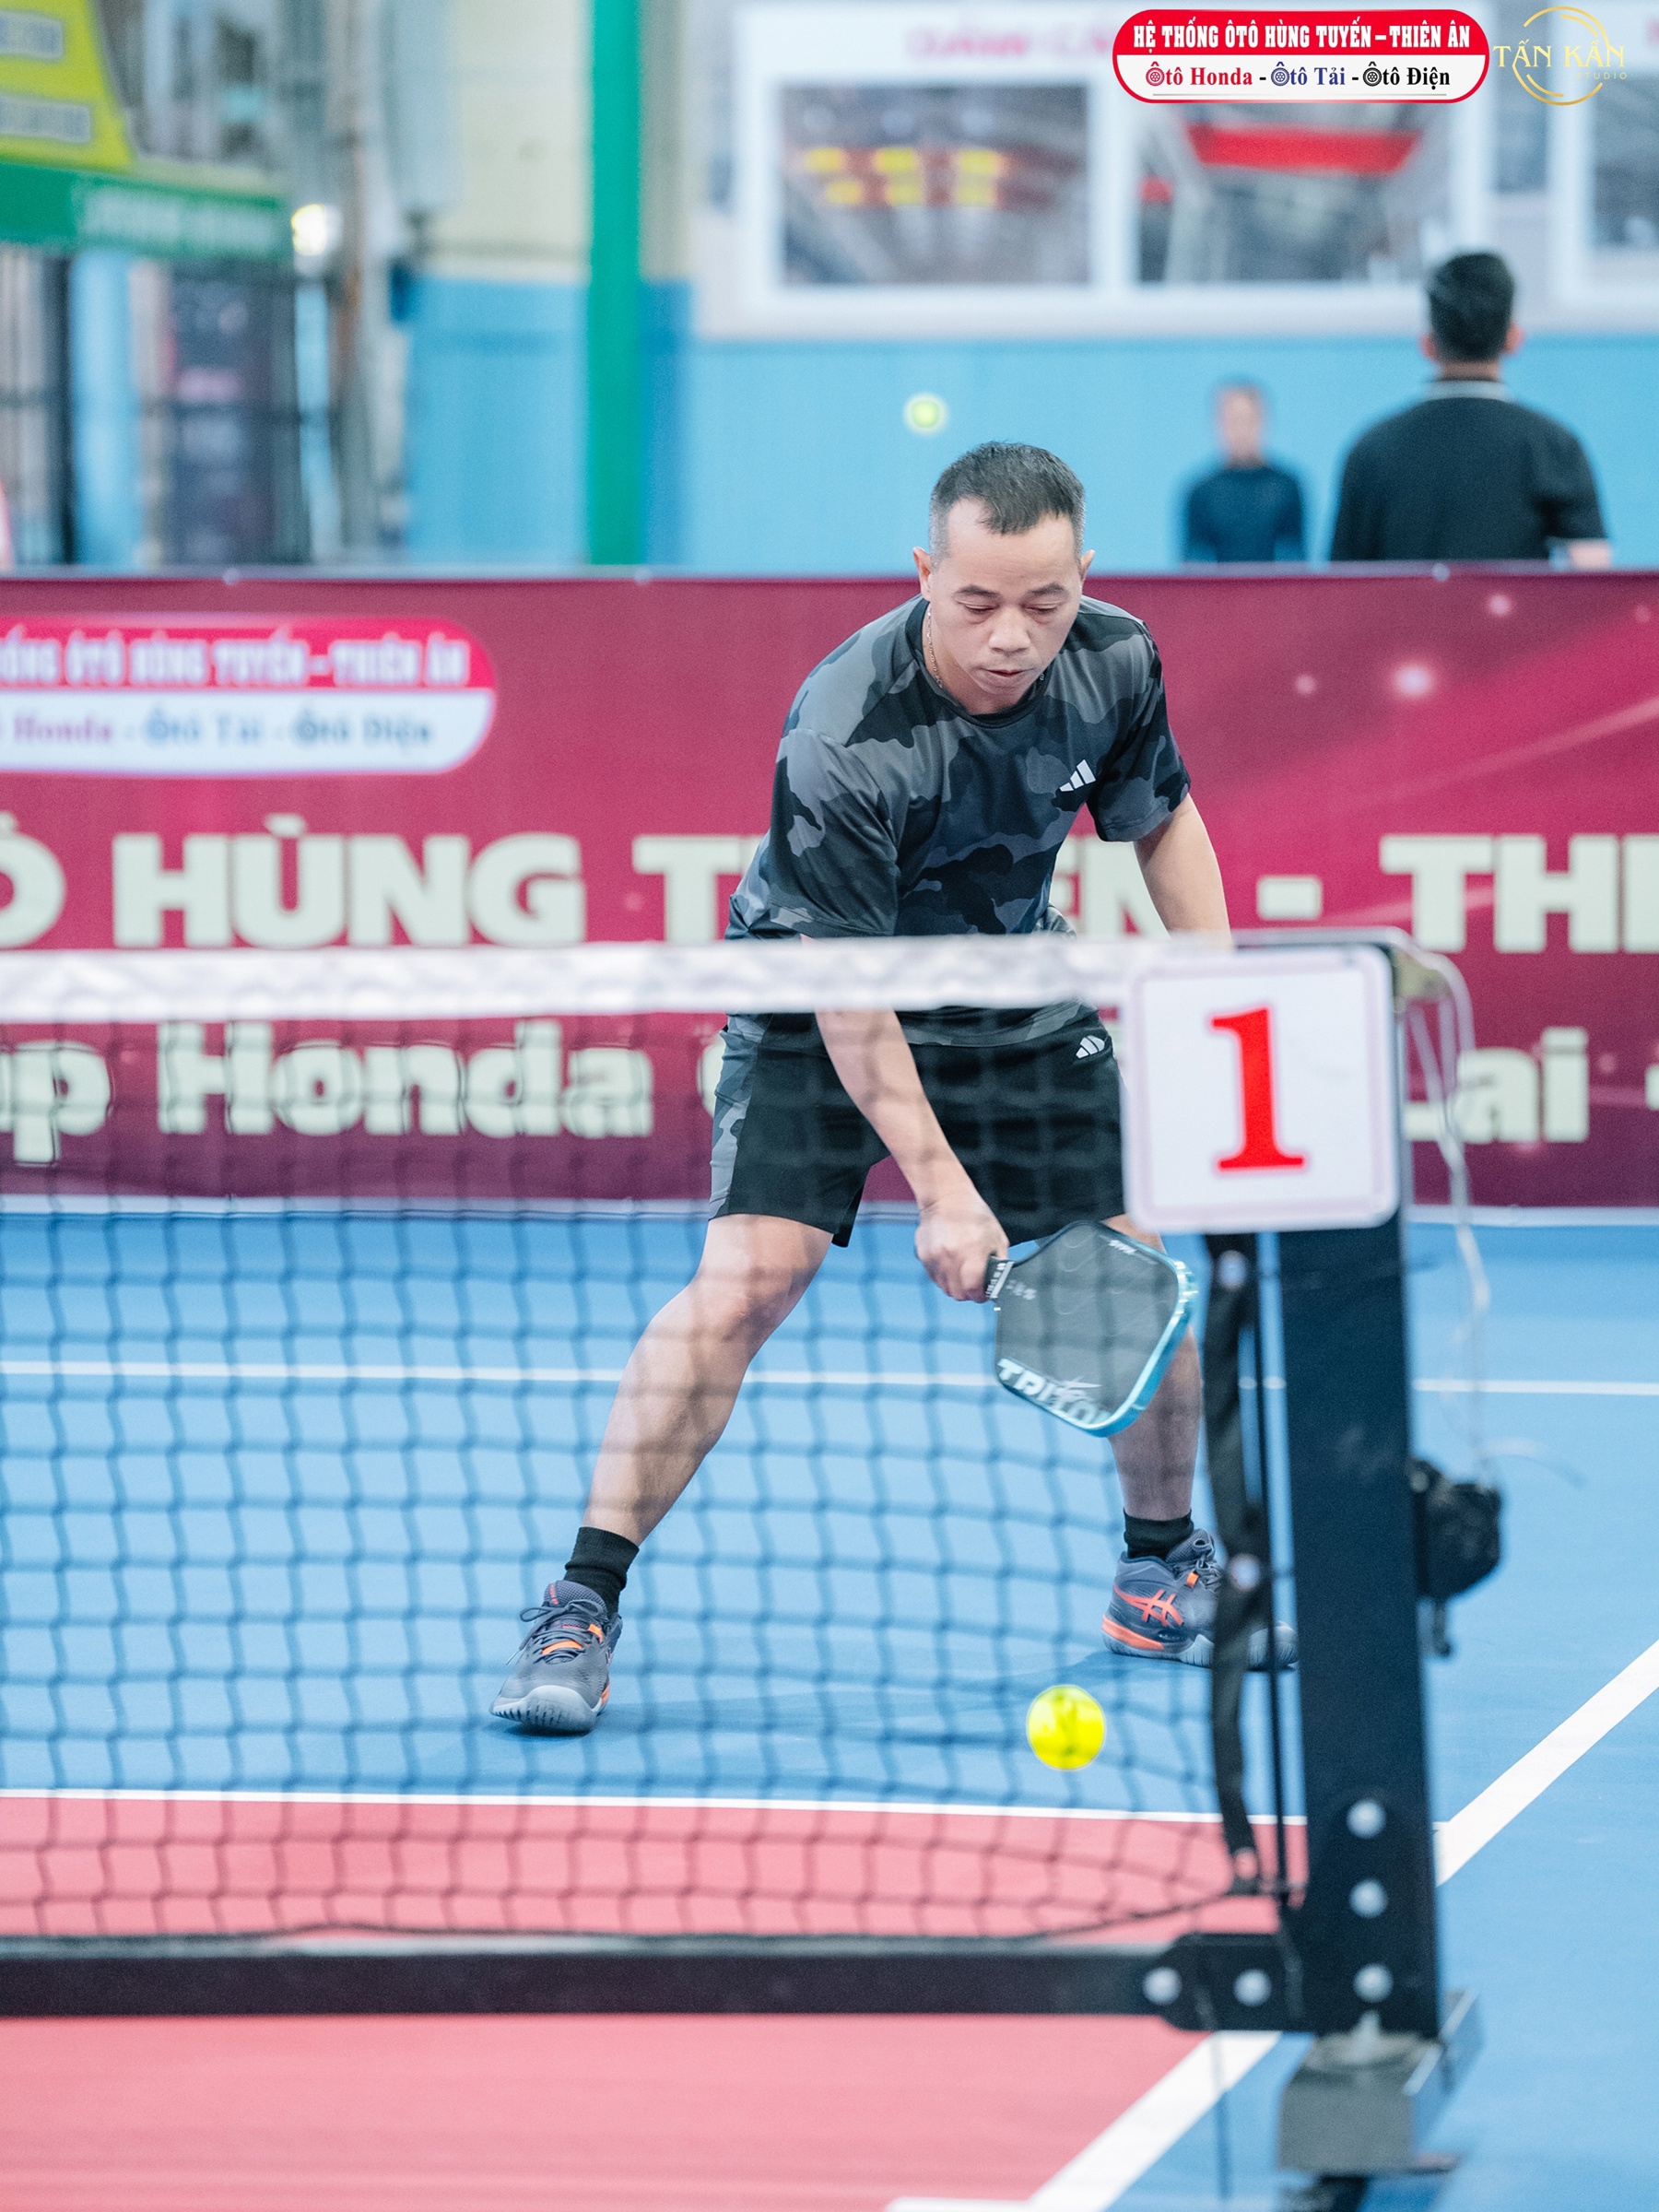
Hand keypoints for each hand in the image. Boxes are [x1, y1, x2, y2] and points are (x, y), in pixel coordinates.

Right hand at [915, 1181, 1007, 1301]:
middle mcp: (951, 1256)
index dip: (980, 1296)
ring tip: (962, 1273)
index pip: (973, 1289)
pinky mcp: (924, 1256)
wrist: (946, 1198)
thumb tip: (999, 1282)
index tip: (983, 1293)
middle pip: (958, 1293)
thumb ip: (999, 1262)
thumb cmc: (973, 1215)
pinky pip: (934, 1278)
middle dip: (968, 1293)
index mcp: (972, 1251)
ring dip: (955, 1285)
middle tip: (974, 1285)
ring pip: (945, 1288)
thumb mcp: (997, 1237)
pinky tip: (951, 1264)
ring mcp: (935, 1257)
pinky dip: (943, 1277)